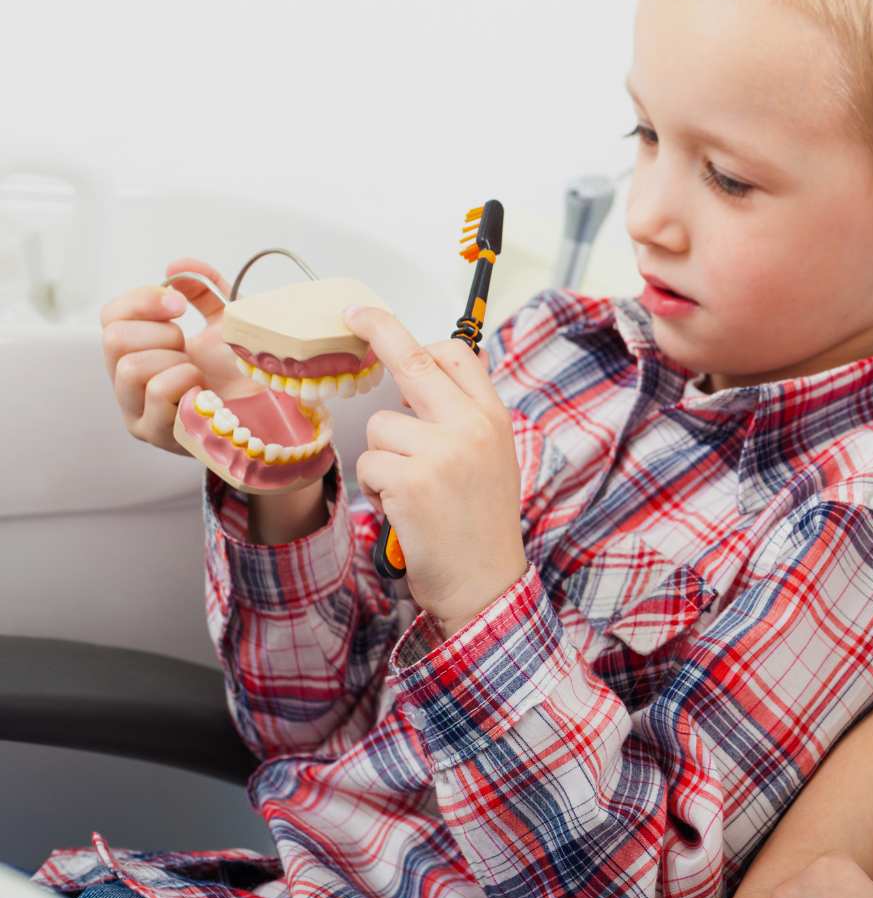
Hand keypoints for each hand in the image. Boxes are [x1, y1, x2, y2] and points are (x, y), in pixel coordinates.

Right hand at [101, 259, 255, 453]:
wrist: (276, 407)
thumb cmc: (245, 369)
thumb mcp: (227, 318)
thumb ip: (204, 287)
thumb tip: (175, 267)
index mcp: (138, 351)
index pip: (111, 316)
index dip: (143, 301)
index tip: (180, 305)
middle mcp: (128, 382)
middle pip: (113, 339)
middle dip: (162, 334)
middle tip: (191, 348)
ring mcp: (137, 412)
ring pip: (130, 367)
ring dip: (177, 362)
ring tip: (201, 375)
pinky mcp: (156, 434)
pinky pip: (159, 392)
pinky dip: (187, 383)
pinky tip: (205, 393)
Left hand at [344, 305, 528, 635]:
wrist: (486, 584)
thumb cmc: (481, 526)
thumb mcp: (492, 460)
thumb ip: (463, 420)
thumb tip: (421, 379)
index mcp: (493, 418)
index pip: (456, 355)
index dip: (415, 336)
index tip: (381, 320)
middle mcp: (471, 426)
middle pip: (413, 361)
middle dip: (378, 330)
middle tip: (354, 313)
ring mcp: (441, 450)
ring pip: (380, 426)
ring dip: (384, 458)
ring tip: (413, 491)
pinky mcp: (410, 480)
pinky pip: (369, 464)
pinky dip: (378, 489)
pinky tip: (404, 510)